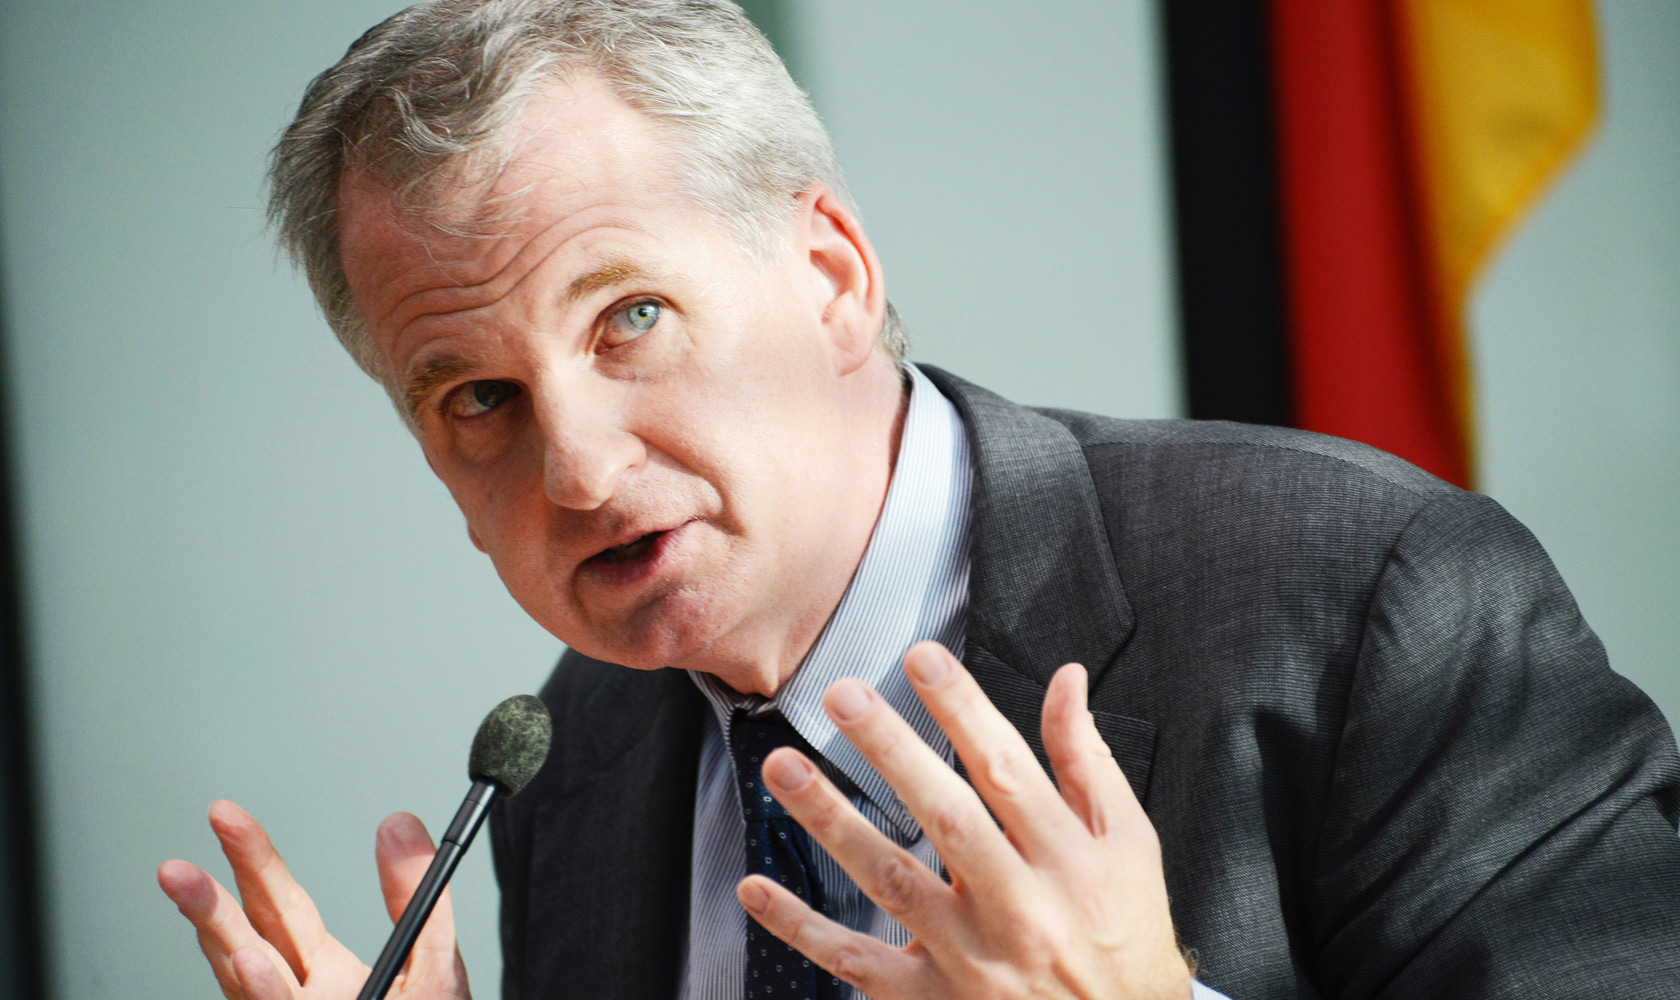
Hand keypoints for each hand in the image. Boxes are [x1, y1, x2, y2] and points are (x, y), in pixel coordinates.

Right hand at [157, 800, 470, 999]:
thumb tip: (398, 823)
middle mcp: (298, 998)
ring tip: (192, 888)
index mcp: (323, 971)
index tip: (226, 816)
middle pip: (248, 936)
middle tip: (182, 854)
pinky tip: (250, 962)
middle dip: (212, 894)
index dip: (251, 859)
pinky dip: (262, 990)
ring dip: (218, 936)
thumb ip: (416, 894)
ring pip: (244, 977)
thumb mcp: (433, 958)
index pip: (277, 906)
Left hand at [737, 641, 1191, 999]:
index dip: (964, 709)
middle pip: (946, 818)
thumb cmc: (1125, 931)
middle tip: (842, 695)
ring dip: (831, 820)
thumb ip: (1087, 760)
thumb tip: (1066, 678)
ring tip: (782, 765)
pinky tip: (756, 886)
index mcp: (1069, 860)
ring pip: (891, 881)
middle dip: (891, 751)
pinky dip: (801, 927)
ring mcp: (970, 959)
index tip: (922, 657)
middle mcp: (1019, 907)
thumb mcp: (1128, 845)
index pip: (1008, 770)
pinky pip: (856, 961)